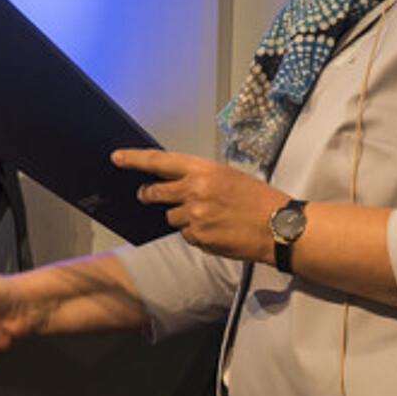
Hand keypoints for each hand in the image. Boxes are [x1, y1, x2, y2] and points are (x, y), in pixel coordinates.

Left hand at [114, 148, 285, 263]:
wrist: (279, 226)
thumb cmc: (258, 200)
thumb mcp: (228, 176)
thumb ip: (199, 177)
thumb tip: (175, 183)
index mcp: (203, 169)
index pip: (159, 161)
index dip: (134, 159)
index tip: (117, 158)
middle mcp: (195, 191)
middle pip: (155, 192)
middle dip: (149, 194)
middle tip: (146, 194)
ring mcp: (195, 216)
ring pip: (170, 217)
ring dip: (182, 217)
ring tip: (210, 216)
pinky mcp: (198, 237)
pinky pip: (186, 235)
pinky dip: (196, 234)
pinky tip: (216, 230)